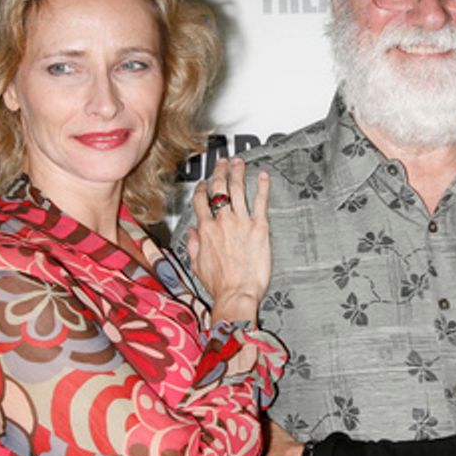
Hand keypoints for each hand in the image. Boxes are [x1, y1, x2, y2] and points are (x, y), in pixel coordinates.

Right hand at [187, 157, 271, 322]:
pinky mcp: (259, 227)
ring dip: (238, 172)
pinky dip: (262, 186)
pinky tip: (263, 176)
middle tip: (223, 163)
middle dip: (221, 172)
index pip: (201, 201)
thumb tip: (192, 233)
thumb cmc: (220, 284)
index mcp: (206, 230)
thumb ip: (194, 245)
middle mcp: (222, 222)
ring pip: (238, 189)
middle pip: (219, 189)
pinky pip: (260, 201)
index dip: (202, 189)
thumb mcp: (197, 265)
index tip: (204, 183)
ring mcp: (241, 222)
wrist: (237, 293)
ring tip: (240, 162)